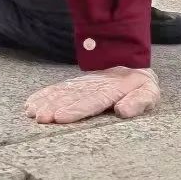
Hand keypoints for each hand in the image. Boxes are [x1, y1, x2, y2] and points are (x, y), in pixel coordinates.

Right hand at [25, 66, 159, 123]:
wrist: (132, 62)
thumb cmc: (141, 85)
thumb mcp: (149, 93)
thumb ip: (139, 101)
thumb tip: (123, 111)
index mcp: (112, 90)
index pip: (92, 101)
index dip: (76, 109)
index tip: (60, 117)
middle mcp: (94, 86)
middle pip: (73, 97)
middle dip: (55, 107)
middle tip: (40, 118)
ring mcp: (83, 84)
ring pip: (62, 92)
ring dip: (46, 101)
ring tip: (31, 112)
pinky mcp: (76, 84)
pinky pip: (58, 88)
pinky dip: (44, 95)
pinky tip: (31, 103)